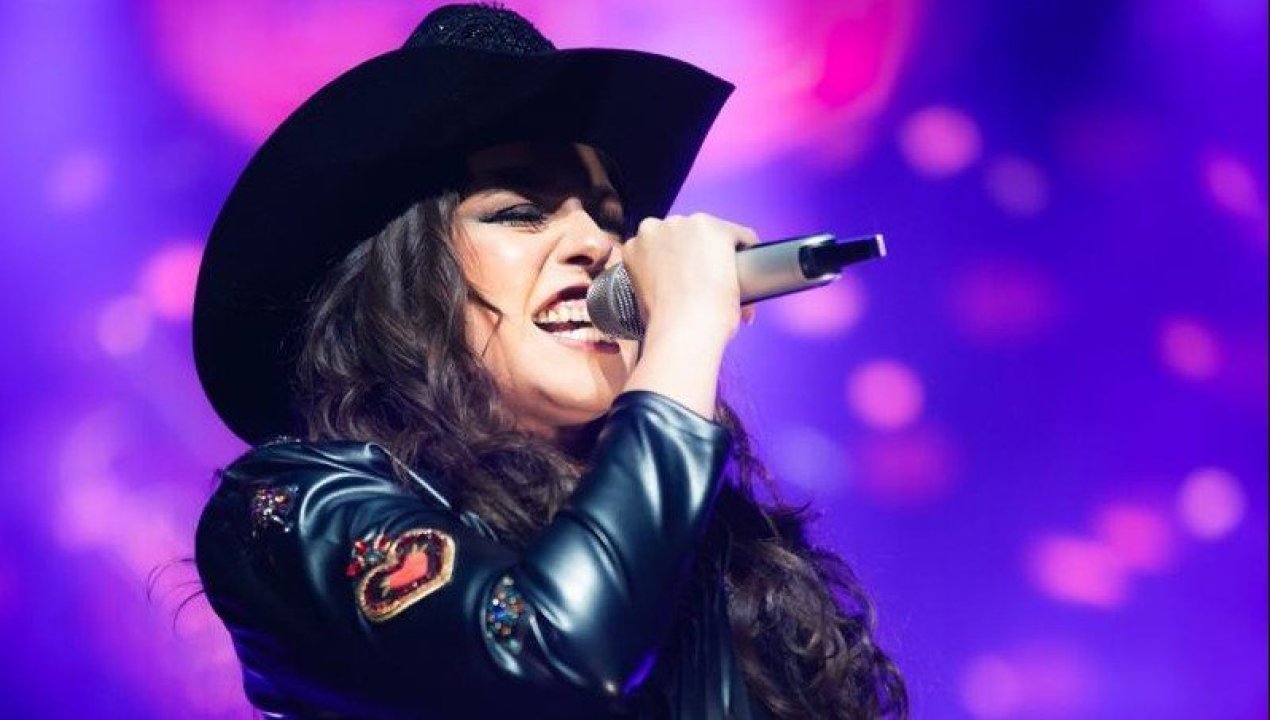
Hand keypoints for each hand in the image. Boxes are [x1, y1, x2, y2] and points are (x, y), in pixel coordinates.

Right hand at [617, 213, 758, 418]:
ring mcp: (687, 225)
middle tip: (712, 282)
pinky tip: (753, 265)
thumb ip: (656, 288)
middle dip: (699, 254)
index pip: (663, 244)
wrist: (683, 327)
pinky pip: (740, 235)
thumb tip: (677, 297)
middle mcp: (658, 228)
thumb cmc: (664, 324)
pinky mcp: (716, 229)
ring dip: (722, 251)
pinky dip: (748, 249)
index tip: (691, 276)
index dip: (679, 260)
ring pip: (712, 233)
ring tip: (732, 277)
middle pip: (687, 234)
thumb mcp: (647, 301)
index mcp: (636, 246)